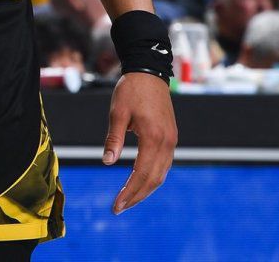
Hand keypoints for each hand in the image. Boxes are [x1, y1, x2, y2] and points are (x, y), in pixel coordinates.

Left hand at [103, 72, 177, 214]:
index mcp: (153, 137)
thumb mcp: (118, 112)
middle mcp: (167, 142)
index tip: (117, 205)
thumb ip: (113, 138)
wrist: (149, 70)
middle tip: (119, 207)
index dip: (129, 192)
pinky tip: (141, 181)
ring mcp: (171, 140)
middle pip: (154, 179)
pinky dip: (153, 176)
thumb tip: (107, 162)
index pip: (141, 174)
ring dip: (145, 189)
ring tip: (128, 199)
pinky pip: (164, 164)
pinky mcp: (171, 136)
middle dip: (137, 196)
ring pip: (161, 174)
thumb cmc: (131, 89)